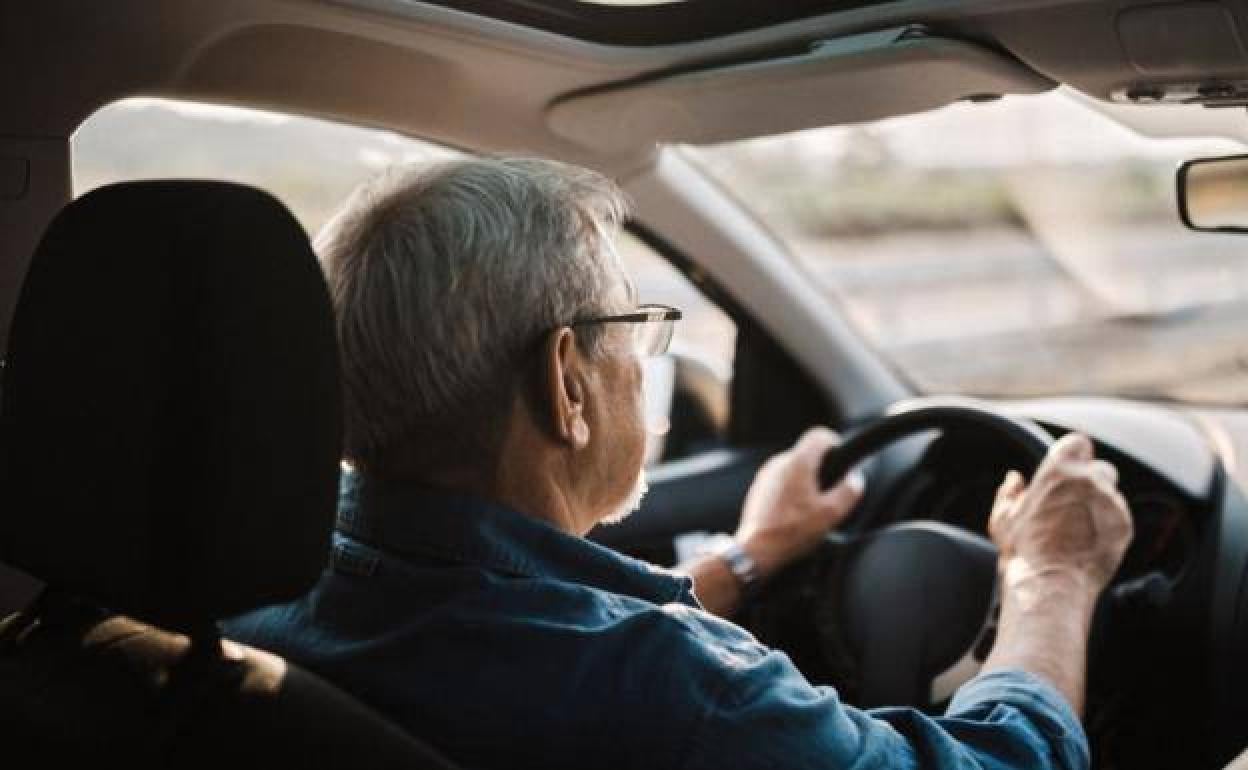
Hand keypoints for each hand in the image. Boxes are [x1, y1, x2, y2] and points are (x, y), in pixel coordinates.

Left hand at [734, 426, 864, 579]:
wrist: (758, 550)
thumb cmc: (792, 532)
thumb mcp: (831, 514)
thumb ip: (848, 491)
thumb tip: (855, 479)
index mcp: (797, 463)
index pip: (819, 435)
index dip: (834, 444)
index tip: (840, 462)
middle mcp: (778, 463)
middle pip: (807, 453)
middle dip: (822, 469)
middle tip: (829, 494)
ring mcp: (766, 476)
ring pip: (793, 468)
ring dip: (806, 482)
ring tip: (811, 508)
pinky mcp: (758, 490)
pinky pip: (780, 481)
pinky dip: (791, 491)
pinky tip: (795, 514)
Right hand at [989, 432, 1132, 593]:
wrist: (1050, 583)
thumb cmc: (1024, 552)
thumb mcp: (1003, 518)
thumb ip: (1009, 492)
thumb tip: (1014, 480)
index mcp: (1058, 471)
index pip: (1078, 442)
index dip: (1073, 454)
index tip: (1068, 467)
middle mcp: (1088, 481)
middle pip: (1099, 468)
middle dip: (1089, 482)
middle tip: (1072, 503)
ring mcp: (1110, 503)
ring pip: (1111, 494)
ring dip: (1100, 504)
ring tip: (1079, 528)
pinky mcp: (1124, 525)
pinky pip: (1119, 517)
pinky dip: (1108, 525)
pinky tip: (1089, 541)